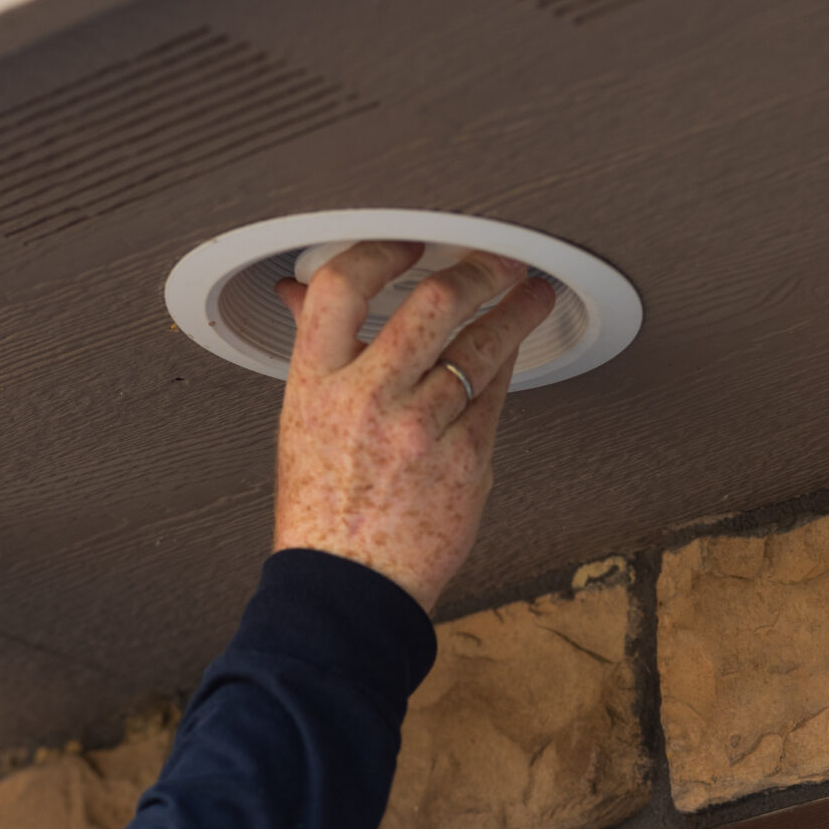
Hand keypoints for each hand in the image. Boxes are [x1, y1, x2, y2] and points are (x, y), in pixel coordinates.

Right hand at [272, 241, 556, 610]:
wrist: (348, 587)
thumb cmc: (321, 513)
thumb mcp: (300, 421)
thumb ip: (314, 350)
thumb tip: (304, 295)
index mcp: (316, 385)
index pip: (345, 286)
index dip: (383, 249)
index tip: (410, 240)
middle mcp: (369, 400)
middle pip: (434, 303)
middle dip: (478, 269)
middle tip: (498, 260)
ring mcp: (422, 430)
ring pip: (481, 346)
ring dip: (514, 311)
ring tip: (528, 295)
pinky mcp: (466, 459)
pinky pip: (496, 395)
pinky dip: (505, 368)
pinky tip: (511, 354)